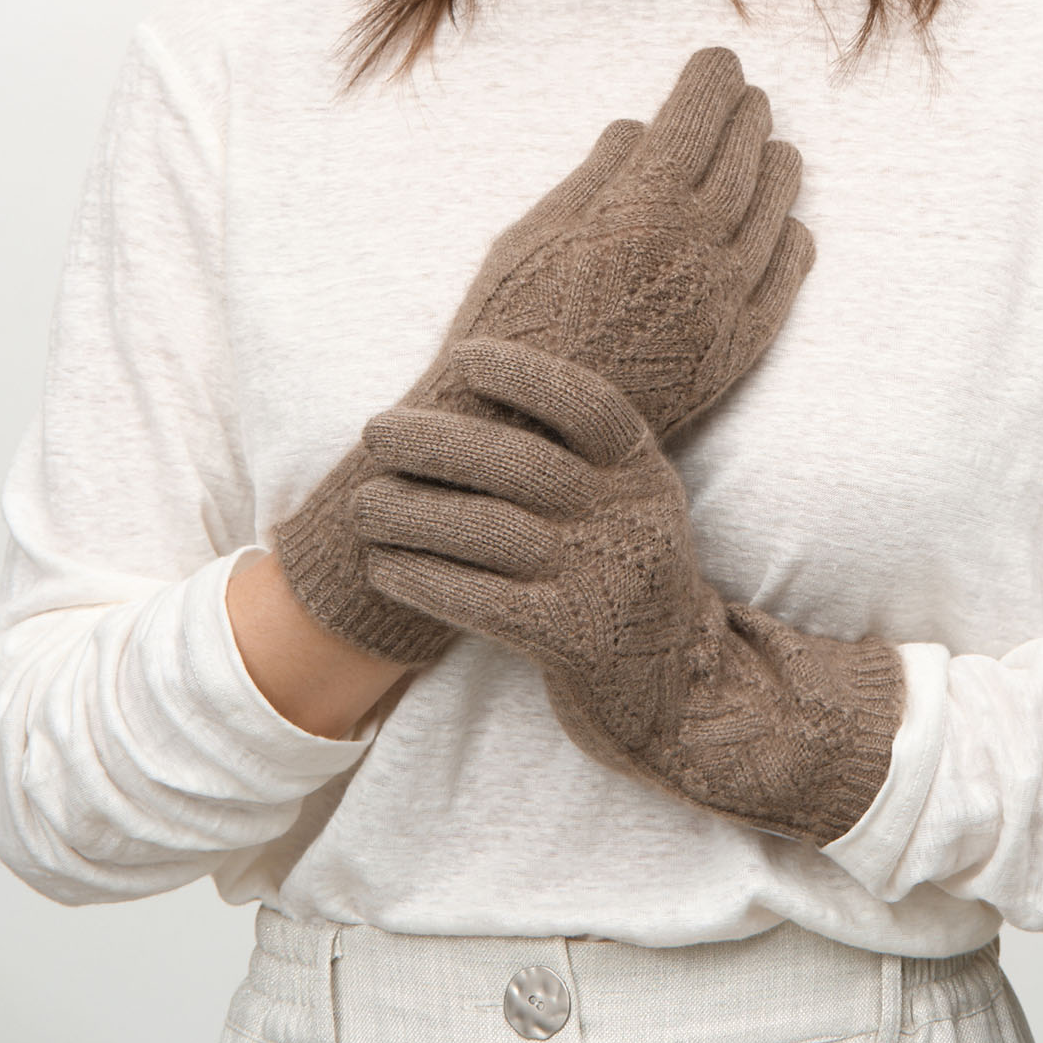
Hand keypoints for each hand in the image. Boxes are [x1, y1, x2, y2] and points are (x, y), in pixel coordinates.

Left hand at [356, 337, 905, 845]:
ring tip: (362, 505)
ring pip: (489, 530)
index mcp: (641, 470)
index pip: (587, 404)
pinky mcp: (573, 639)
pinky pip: (481, 600)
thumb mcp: (626, 503)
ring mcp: (602, 578)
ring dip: (412, 512)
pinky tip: (385, 566)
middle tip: (376, 431)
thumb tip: (467, 401)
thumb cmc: (621, 571)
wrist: (680, 685)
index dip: (525, 374)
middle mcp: (628, 516)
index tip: (462, 356)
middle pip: (520, 463)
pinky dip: (424, 578)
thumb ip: (576, 457)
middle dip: (437, 441)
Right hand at [404, 43, 813, 443]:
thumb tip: (638, 129)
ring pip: (776, 209)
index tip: (718, 61)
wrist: (526, 439)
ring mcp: (726, 298)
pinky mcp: (737, 349)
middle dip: (746, 115)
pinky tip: (790, 226)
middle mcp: (698, 243)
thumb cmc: (510, 326)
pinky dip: (792, 241)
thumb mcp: (533, 232)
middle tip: (747, 96)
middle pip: (744, 154)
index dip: (713, 79)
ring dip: (777, 167)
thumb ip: (596, 176)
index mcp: (644, 201)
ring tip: (774, 147)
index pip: (699, 115)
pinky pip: (785, 279)